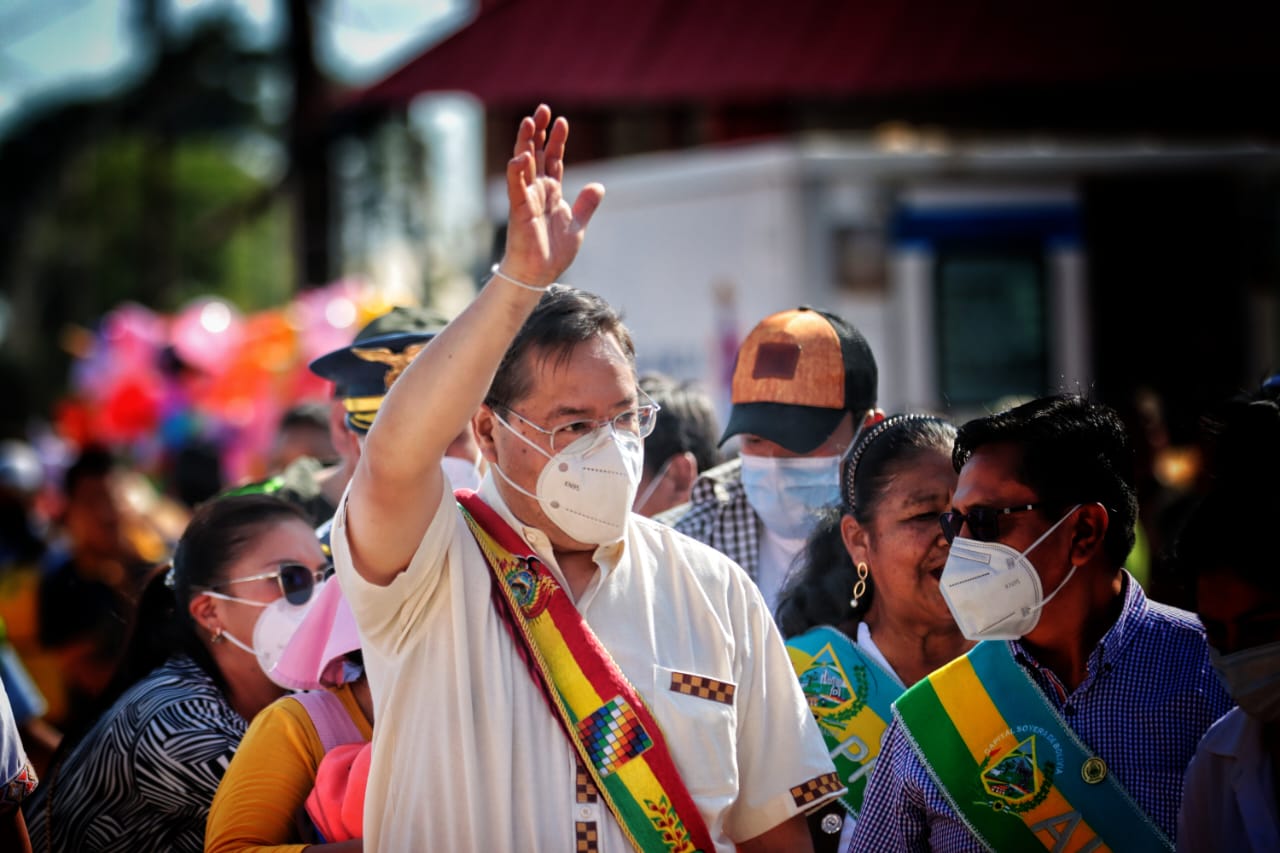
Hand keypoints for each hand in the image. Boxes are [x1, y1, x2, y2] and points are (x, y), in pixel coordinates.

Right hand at [499, 104, 604, 286]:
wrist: (539, 274)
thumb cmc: (553, 252)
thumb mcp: (577, 225)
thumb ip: (586, 204)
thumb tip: (599, 186)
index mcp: (551, 192)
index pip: (553, 159)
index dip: (556, 140)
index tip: (562, 120)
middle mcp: (537, 190)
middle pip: (536, 154)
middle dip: (539, 132)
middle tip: (542, 109)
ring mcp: (527, 198)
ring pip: (523, 164)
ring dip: (525, 143)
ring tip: (529, 121)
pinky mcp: (519, 210)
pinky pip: (516, 187)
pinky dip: (517, 171)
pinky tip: (521, 156)